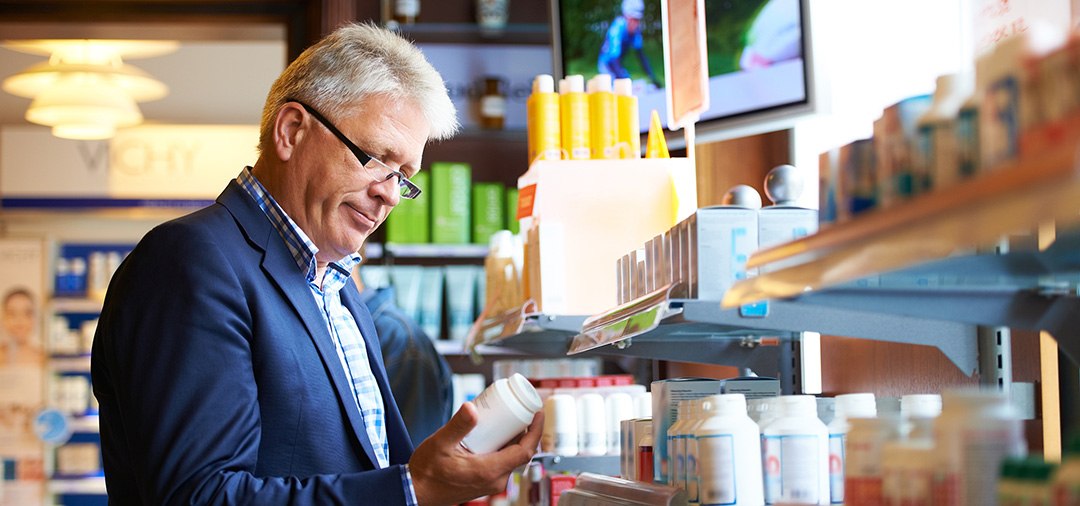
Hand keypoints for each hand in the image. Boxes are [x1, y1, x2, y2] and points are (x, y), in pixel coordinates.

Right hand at [409, 401, 542, 505]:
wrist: (416, 492)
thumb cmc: (427, 472)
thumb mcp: (441, 443)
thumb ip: (458, 425)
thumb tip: (472, 407)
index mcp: (490, 471)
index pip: (525, 451)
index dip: (536, 431)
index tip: (538, 413)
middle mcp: (495, 480)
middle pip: (520, 453)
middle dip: (524, 431)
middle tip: (521, 410)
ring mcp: (490, 483)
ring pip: (510, 458)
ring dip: (512, 439)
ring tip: (507, 419)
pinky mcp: (484, 482)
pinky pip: (501, 463)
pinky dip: (503, 447)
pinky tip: (494, 435)